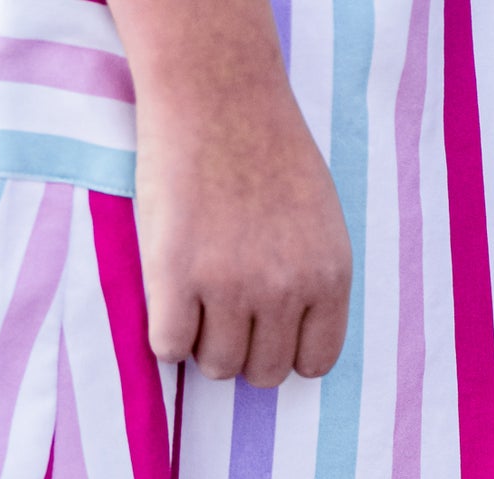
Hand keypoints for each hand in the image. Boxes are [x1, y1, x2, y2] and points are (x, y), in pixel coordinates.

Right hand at [109, 0, 351, 386]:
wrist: (215, 92)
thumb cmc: (266, 151)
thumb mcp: (319, 223)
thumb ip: (311, 283)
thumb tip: (292, 345)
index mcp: (328, 277)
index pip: (313, 363)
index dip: (286, 350)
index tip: (265, 328)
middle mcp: (284, 289)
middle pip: (264, 372)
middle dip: (243, 349)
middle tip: (223, 309)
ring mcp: (229, 286)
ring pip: (217, 367)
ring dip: (203, 344)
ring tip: (196, 300)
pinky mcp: (175, 277)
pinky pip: (170, 349)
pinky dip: (166, 335)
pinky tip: (168, 297)